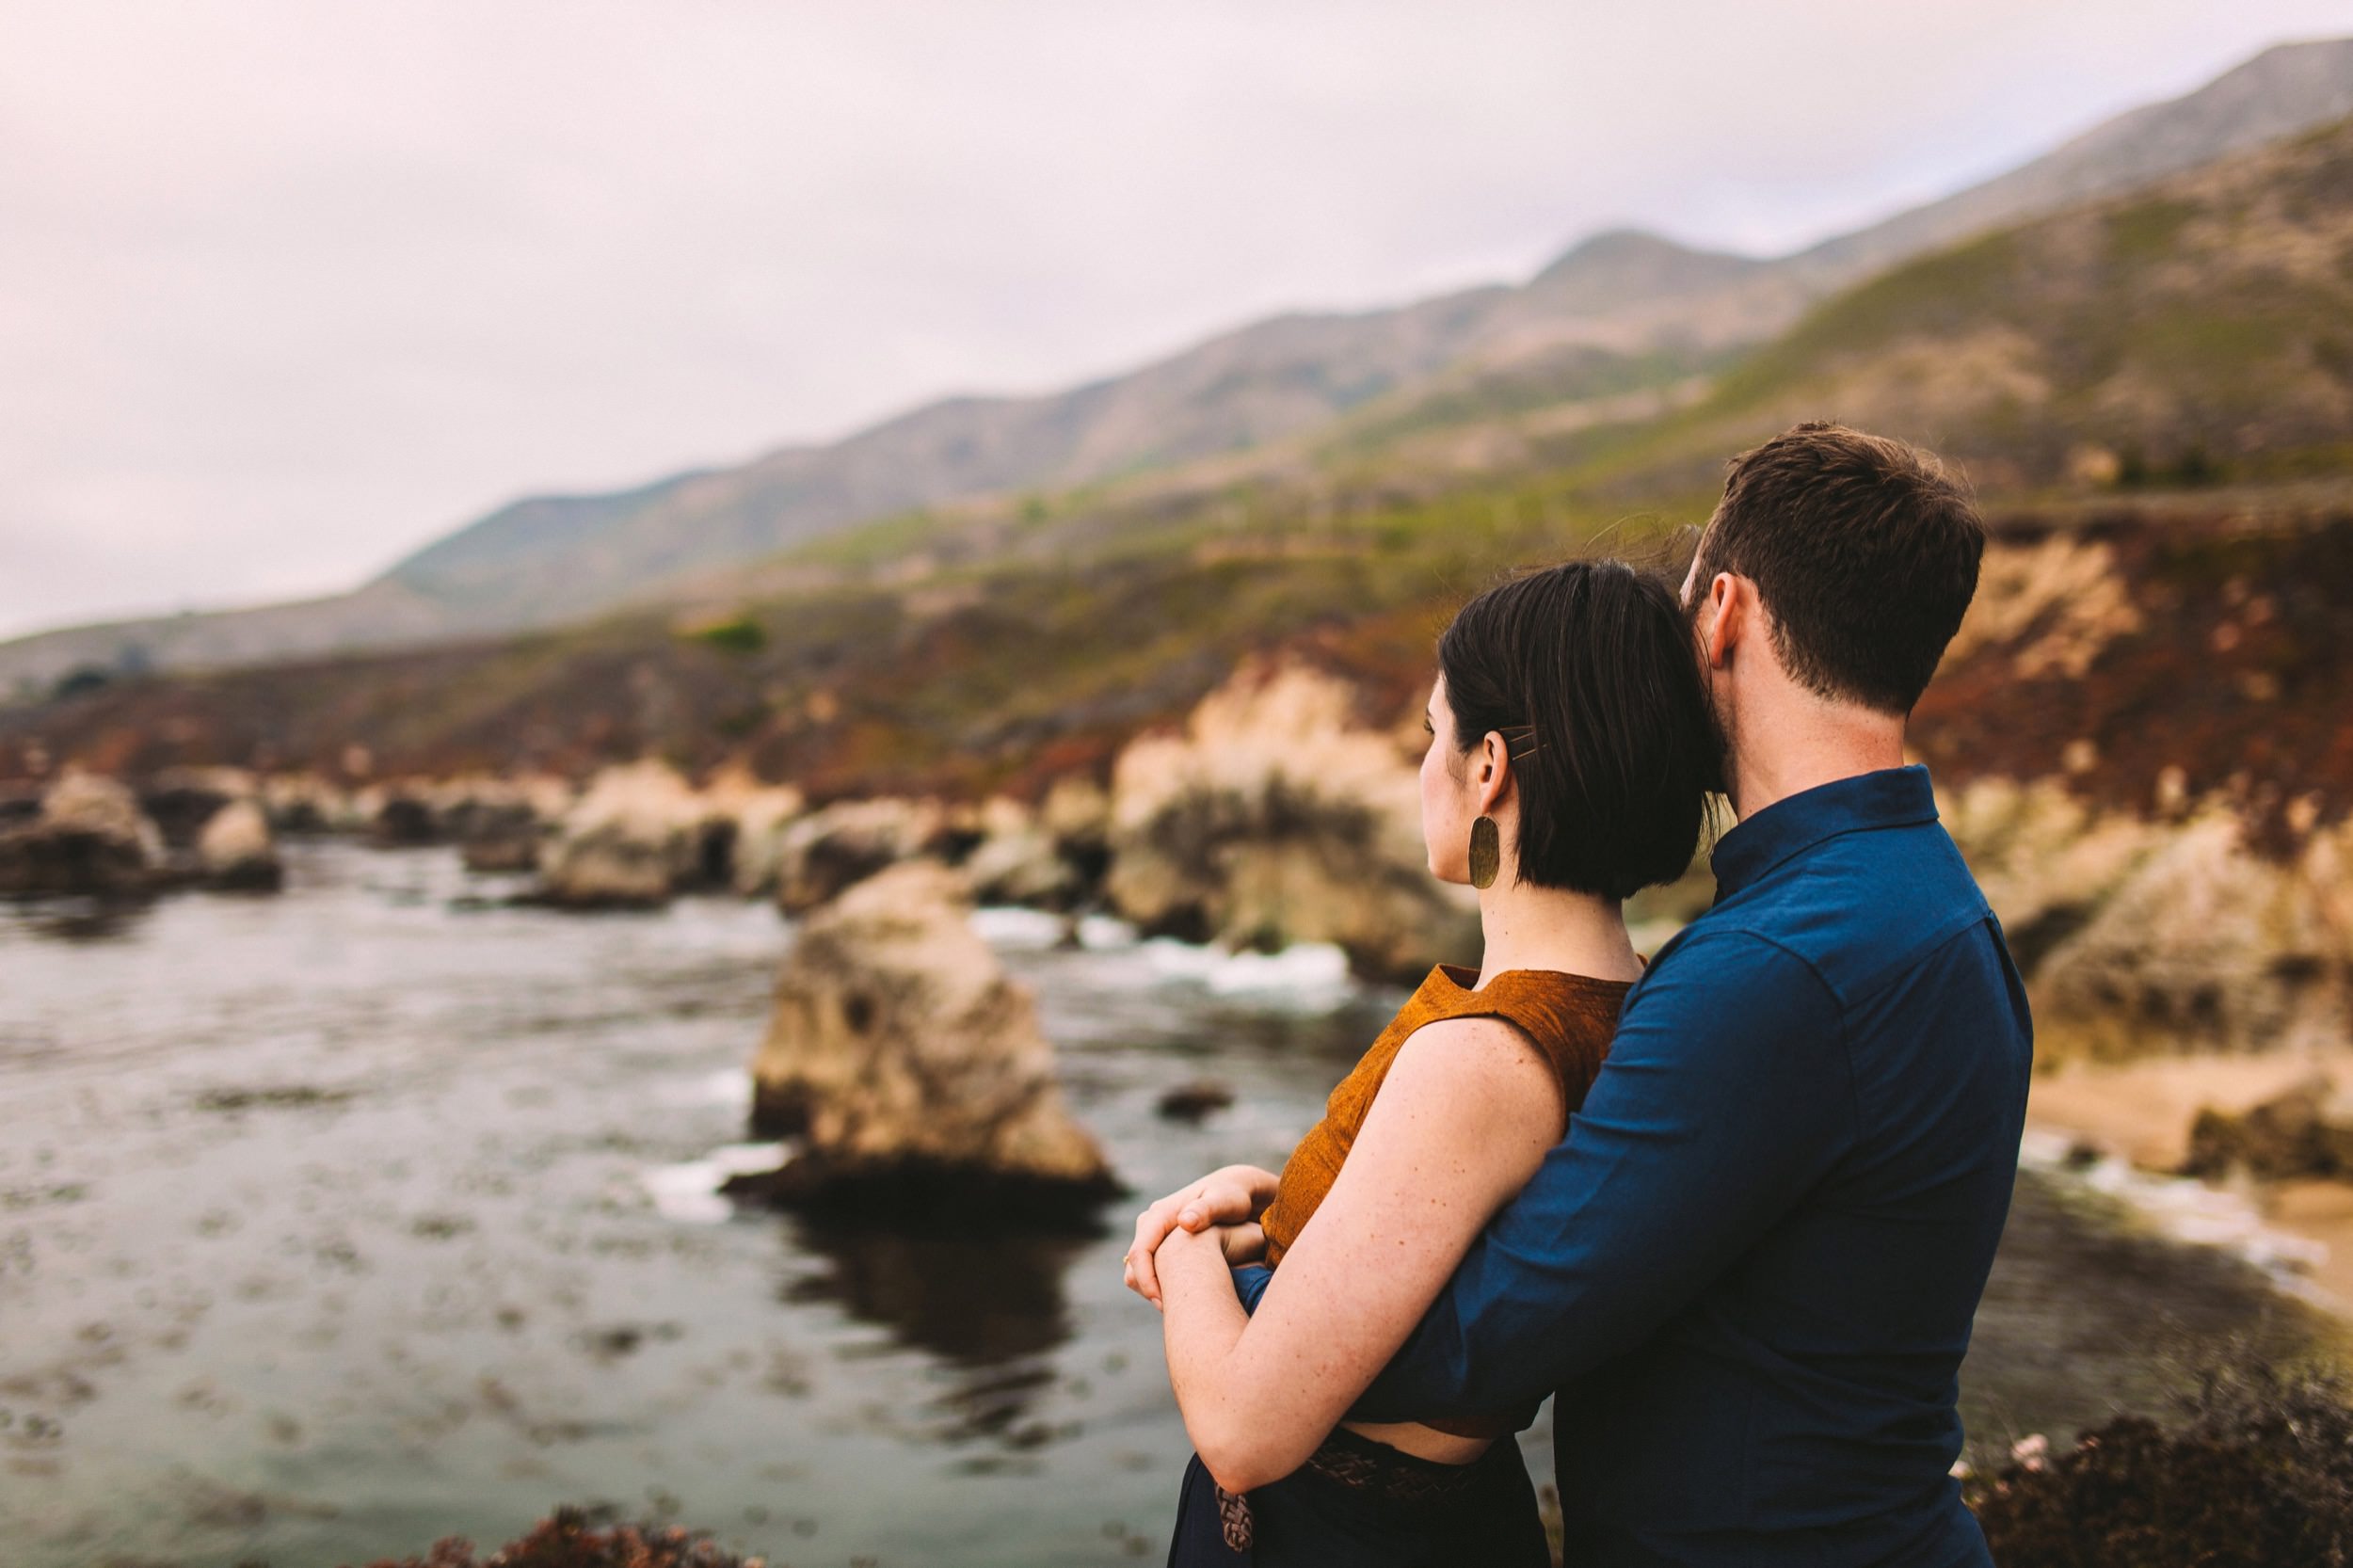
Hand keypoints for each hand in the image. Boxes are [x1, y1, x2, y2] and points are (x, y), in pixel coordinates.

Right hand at [1122, 1164, 1277, 1306]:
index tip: (1162, 1303)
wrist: (1233, 1190)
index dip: (1147, 1280)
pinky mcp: (1160, 1242)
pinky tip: (1180, 1296)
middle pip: (1134, 1263)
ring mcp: (1155, 1233)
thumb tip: (1184, 1222)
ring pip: (1137, 1268)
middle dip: (1148, 1289)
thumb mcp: (1225, 1202)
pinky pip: (1148, 1268)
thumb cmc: (1233, 1198)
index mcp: (1161, 1213)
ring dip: (1150, 1288)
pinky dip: (1157, 1284)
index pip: (1139, 1252)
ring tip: (1175, 1307)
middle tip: (1170, 1312)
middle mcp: (1152, 1222)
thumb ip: (1207, 1210)